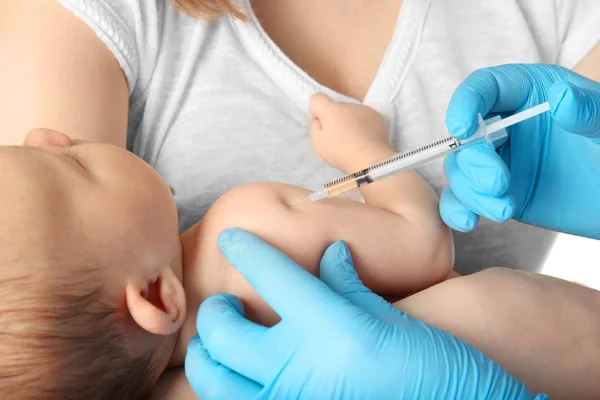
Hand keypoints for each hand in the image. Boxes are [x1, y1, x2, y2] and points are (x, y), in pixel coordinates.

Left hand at [184, 228, 545, 399]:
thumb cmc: (437, 367)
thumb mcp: (393, 317)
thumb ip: (350, 285)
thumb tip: (330, 254)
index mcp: (329, 326)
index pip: (270, 274)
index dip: (246, 249)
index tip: (234, 239)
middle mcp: (299, 367)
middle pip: (223, 328)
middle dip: (215, 309)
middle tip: (225, 302)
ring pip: (214, 378)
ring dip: (208, 353)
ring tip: (223, 342)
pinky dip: (230, 388)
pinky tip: (245, 378)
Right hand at [441, 64, 599, 238]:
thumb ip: (589, 112)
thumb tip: (561, 98)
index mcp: (530, 93)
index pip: (486, 88)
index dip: (466, 103)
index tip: (461, 128)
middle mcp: (506, 125)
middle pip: (467, 136)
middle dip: (473, 162)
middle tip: (498, 183)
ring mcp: (499, 161)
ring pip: (459, 170)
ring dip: (470, 191)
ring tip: (504, 210)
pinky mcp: (496, 193)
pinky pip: (462, 199)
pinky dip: (457, 210)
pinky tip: (469, 221)